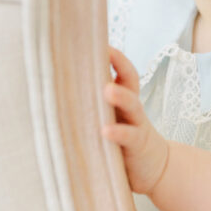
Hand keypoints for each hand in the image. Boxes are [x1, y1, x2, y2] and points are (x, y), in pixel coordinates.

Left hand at [102, 46, 169, 195]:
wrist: (154, 169)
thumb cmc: (122, 141)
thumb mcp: (111, 119)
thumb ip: (93, 105)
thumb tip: (56, 89)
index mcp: (124, 101)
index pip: (124, 72)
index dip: (115, 57)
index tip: (99, 41)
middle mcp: (132, 110)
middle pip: (130, 82)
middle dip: (120, 66)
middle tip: (105, 52)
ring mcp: (137, 126)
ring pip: (133, 106)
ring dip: (121, 96)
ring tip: (107, 90)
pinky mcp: (137, 147)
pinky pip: (129, 136)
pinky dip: (118, 133)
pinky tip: (105, 131)